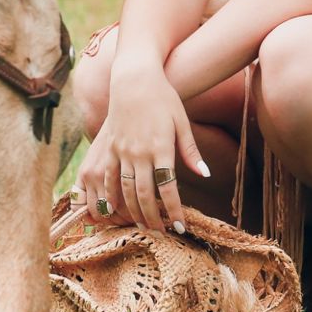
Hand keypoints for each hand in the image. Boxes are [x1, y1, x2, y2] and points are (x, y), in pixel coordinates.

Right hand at [75, 64, 208, 231]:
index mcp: (160, 147)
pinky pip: (107, 178)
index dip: (173, 211)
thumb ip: (191, 151)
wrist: (134, 78)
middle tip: (161, 233)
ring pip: (123, 190)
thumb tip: (204, 174)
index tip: (180, 227)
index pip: (168, 188)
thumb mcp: (182, 122)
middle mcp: (139, 152)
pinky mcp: (108, 147)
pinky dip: (111, 196)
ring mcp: (121, 150)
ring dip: (132, 211)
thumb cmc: (163, 98)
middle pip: (144, 195)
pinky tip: (116, 208)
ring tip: (142, 225)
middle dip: (152, 218)